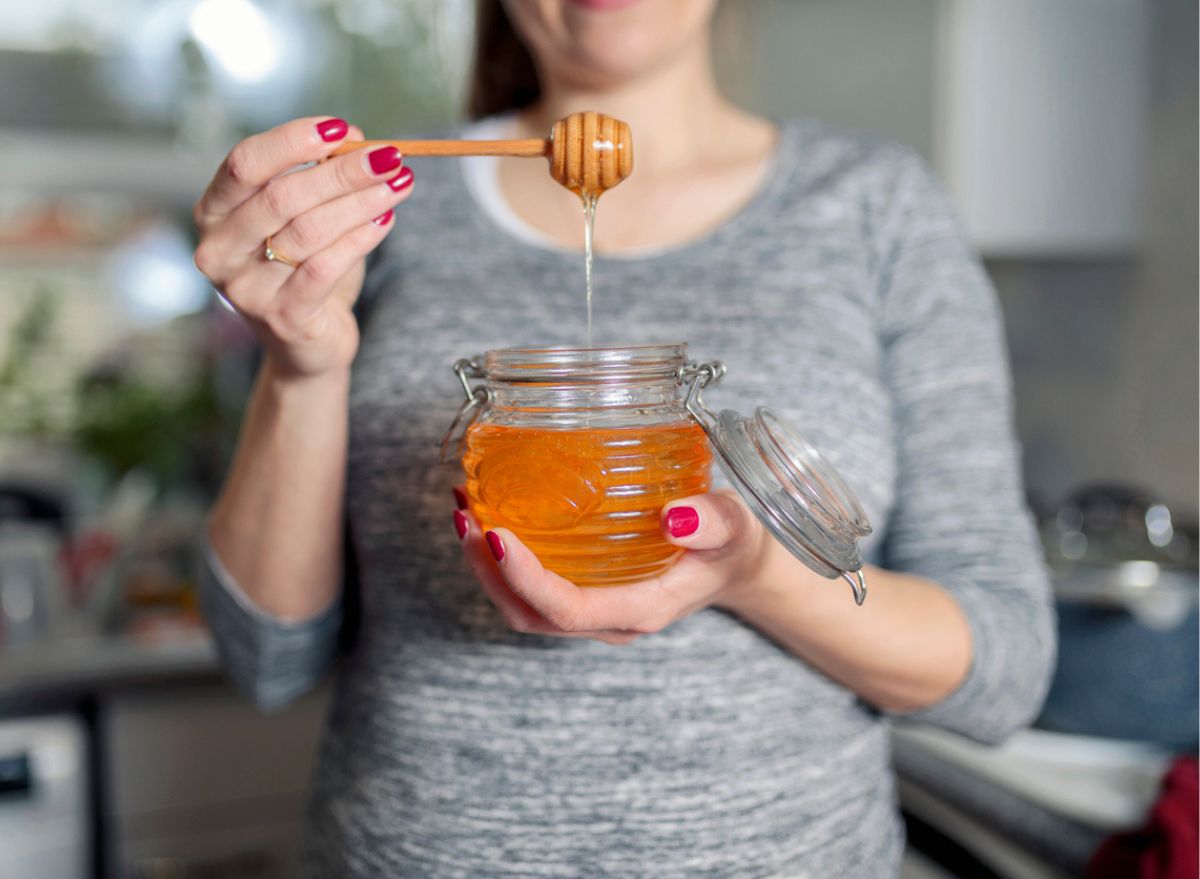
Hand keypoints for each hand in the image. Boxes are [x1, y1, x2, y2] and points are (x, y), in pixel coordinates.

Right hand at [193, 116, 415, 377]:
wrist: (306, 345)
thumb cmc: (303, 270)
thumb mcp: (304, 217)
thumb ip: (318, 178)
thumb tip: (354, 140)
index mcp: (213, 213)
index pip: (245, 163)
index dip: (293, 140)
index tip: (343, 128)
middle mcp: (219, 250)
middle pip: (282, 196)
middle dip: (342, 172)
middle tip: (390, 157)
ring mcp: (246, 289)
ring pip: (308, 232)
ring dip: (360, 202)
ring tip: (400, 184)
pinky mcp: (283, 318)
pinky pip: (324, 269)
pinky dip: (360, 240)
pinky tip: (386, 221)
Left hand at [453, 489, 782, 643]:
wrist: (736, 565)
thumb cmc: (732, 546)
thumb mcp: (734, 528)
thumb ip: (712, 523)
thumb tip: (674, 518)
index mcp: (640, 611)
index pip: (567, 610)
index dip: (524, 579)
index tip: (497, 535)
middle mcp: (608, 621)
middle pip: (530, 615)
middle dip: (489, 572)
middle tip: (467, 517)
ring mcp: (592, 612)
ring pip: (523, 607)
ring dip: (486, 566)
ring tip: (465, 512)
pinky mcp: (583, 594)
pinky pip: (531, 588)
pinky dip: (501, 558)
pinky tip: (490, 514)